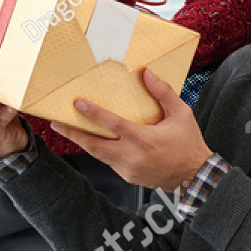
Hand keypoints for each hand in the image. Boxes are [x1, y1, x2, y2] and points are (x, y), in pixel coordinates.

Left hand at [51, 69, 211, 190]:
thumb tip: (147, 74)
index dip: (94, 113)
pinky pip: (108, 161)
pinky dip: (99, 150)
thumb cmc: (189, 144)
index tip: (78, 104)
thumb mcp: (181, 114)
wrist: (194, 176)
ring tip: (67, 130)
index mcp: (145, 139)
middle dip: (73, 133)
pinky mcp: (128, 176)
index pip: (113, 124)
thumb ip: (163, 93)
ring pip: (98, 154)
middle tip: (56, 123)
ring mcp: (128, 169)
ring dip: (82, 142)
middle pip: (94, 145)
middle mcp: (133, 156)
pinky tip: (93, 141)